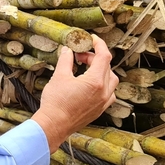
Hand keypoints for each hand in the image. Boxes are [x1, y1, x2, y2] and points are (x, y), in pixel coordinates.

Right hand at [33, 35, 118, 151]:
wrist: (54, 125)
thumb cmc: (56, 102)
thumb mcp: (59, 76)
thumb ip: (66, 60)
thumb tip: (68, 51)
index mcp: (95, 81)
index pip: (104, 56)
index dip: (99, 45)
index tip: (92, 39)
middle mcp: (103, 92)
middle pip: (106, 67)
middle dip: (94, 58)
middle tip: (79, 56)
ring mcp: (103, 103)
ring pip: (111, 81)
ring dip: (101, 71)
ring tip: (86, 70)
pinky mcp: (99, 110)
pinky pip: (109, 94)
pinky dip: (102, 85)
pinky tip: (90, 85)